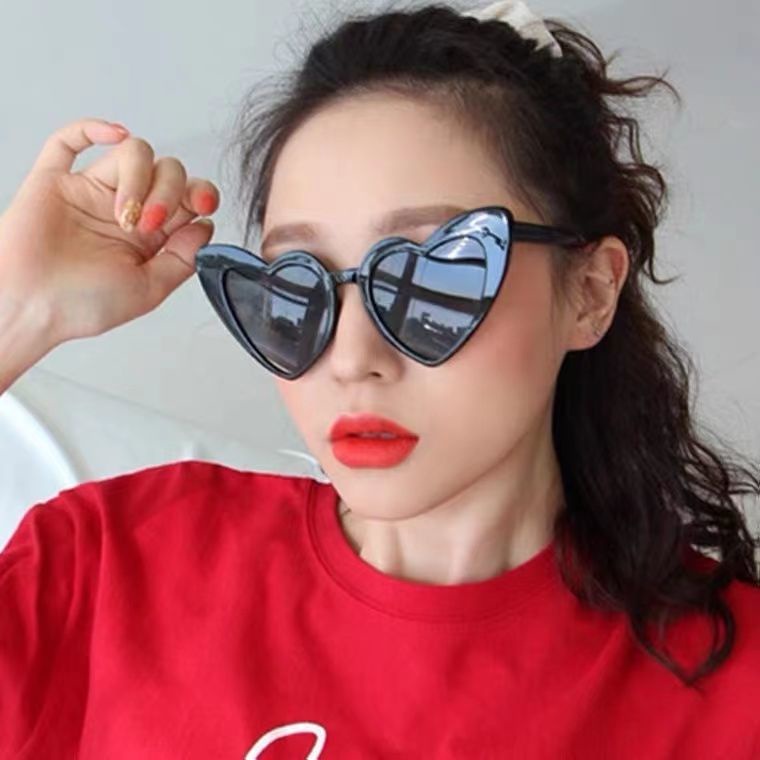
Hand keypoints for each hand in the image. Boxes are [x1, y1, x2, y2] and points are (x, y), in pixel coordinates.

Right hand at [0, 117, 218, 347]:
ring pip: (132, 152)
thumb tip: (206, 227)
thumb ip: (183, 259)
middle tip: (151, 223)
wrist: (30, 309)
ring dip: (139, 176)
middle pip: (166, 170)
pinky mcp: (54, 181)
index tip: (204, 205)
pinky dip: (92, 128)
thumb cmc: (81, 306)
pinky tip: (114, 135)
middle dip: (169, 191)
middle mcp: (126, 209)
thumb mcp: (149, 290)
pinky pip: (67, 141)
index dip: (201, 193)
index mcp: (151, 236)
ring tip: (124, 215)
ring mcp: (91, 192)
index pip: (188, 197)